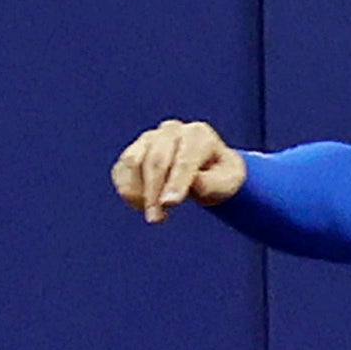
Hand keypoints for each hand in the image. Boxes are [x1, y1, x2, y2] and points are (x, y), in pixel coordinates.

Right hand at [112, 118, 247, 221]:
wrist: (208, 169)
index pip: (184, 160)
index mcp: (198, 135)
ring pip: (133, 161)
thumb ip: (213, 183)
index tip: (169, 203)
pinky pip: (121, 170)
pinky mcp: (134, 151)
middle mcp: (172, 131)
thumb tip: (194, 184)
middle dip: (154, 192)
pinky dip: (127, 190)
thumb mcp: (229, 182)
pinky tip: (142, 205)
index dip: (176, 182)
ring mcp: (150, 138)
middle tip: (156, 219)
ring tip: (153, 214)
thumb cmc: (220, 177)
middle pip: (156, 160)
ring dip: (137, 192)